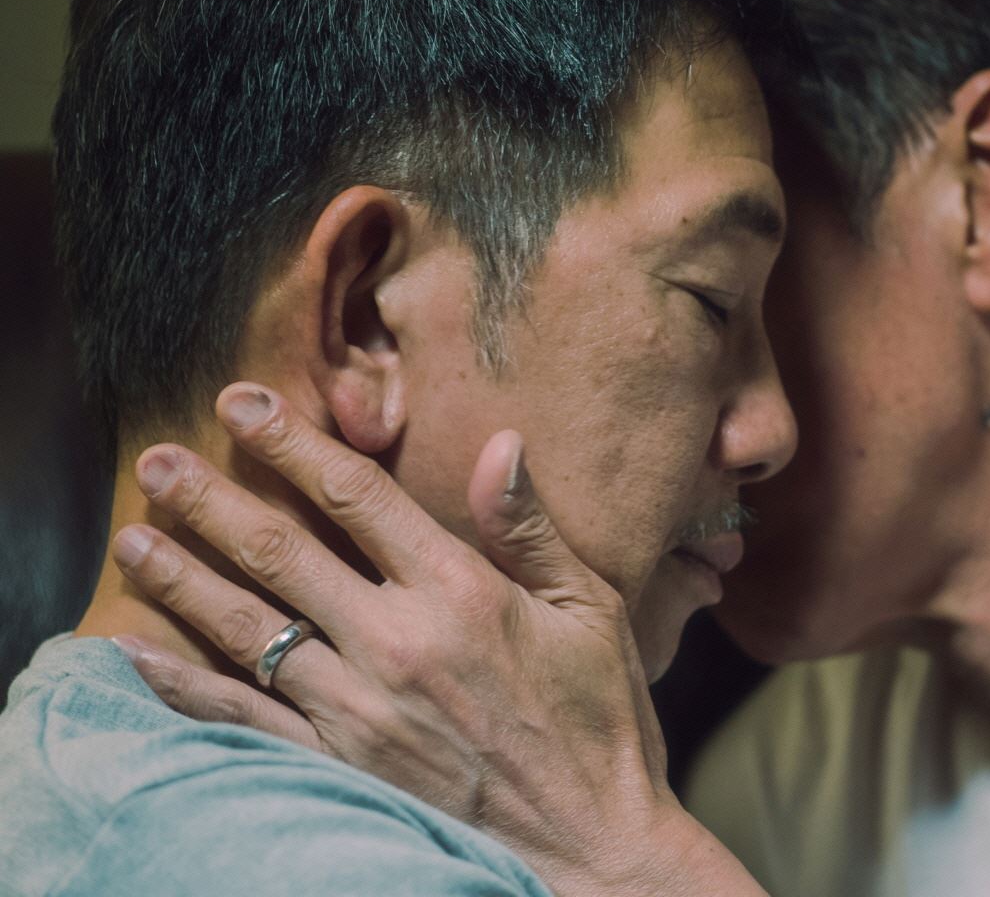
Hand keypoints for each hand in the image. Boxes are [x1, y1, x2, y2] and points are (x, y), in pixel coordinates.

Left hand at [109, 382, 758, 896]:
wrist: (590, 844)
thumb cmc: (600, 720)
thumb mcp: (591, 609)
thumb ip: (531, 527)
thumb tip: (501, 443)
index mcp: (461, 591)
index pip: (358, 497)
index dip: (294, 443)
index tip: (244, 403)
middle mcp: (399, 642)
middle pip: (282, 552)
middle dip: (212, 499)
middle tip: (157, 460)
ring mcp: (361, 709)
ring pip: (248, 628)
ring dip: (181, 577)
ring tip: (131, 537)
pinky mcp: (341, 767)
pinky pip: (243, 719)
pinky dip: (183, 685)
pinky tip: (137, 654)